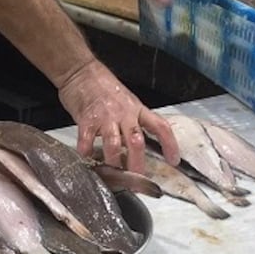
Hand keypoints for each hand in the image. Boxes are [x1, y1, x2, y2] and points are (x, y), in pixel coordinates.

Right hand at [57, 60, 179, 173]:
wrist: (80, 71)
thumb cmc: (103, 87)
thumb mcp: (126, 102)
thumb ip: (131, 122)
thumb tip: (134, 148)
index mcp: (137, 109)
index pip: (160, 126)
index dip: (170, 144)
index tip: (174, 160)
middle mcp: (124, 113)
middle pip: (137, 141)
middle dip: (137, 164)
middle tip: (137, 181)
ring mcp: (105, 117)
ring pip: (114, 145)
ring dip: (114, 164)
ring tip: (113, 177)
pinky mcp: (86, 119)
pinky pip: (87, 141)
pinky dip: (87, 154)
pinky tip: (87, 162)